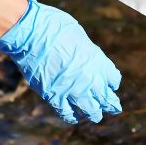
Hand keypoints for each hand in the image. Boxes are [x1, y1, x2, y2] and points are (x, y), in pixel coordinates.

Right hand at [0, 0, 121, 123]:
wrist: (32, 33)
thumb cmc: (54, 27)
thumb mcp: (80, 36)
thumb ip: (87, 52)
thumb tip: (86, 58)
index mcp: (98, 62)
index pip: (113, 79)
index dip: (112, 82)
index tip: (111, 85)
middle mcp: (90, 79)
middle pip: (105, 98)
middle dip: (110, 104)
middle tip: (114, 108)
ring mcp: (72, 90)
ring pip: (89, 110)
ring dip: (94, 114)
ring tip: (96, 116)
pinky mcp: (54, 96)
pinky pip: (66, 112)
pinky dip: (71, 116)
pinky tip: (74, 117)